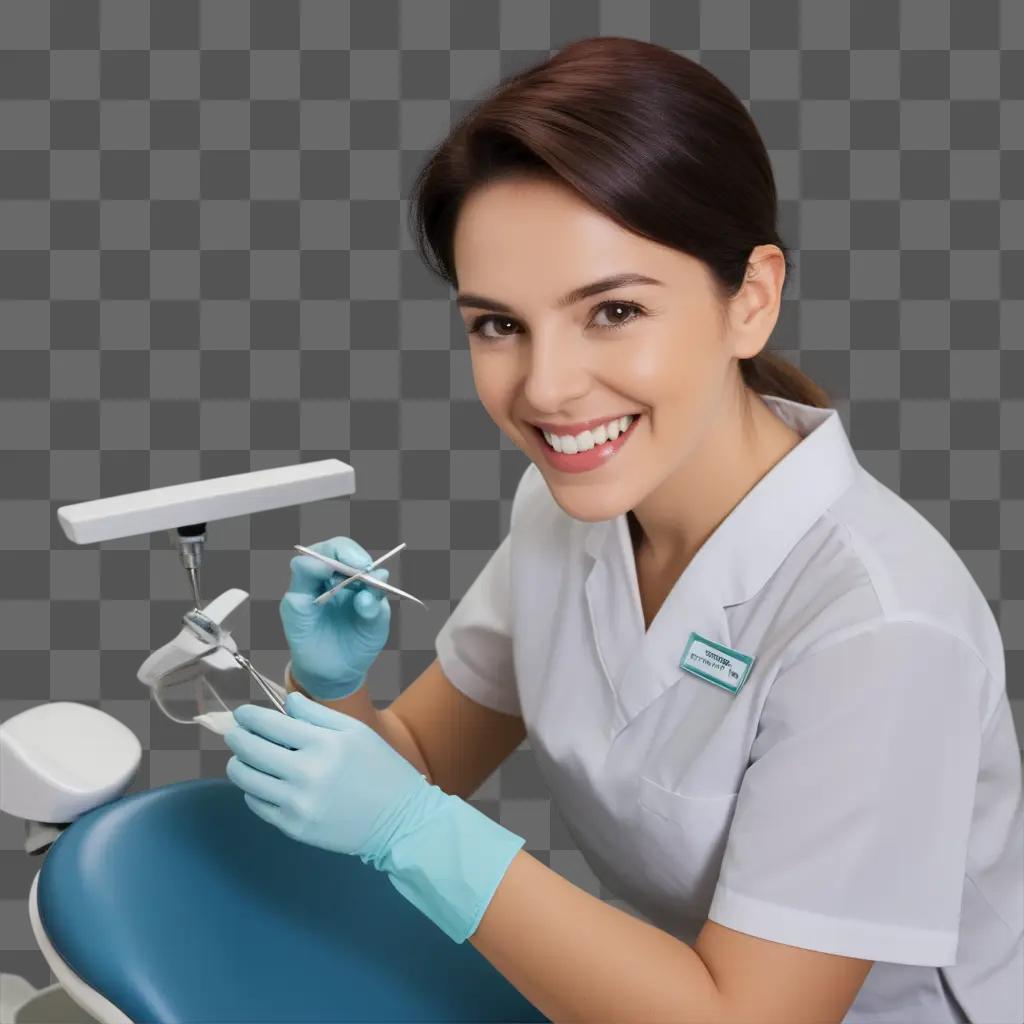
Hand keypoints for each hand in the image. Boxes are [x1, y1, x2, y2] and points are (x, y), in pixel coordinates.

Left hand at [224, 691, 427, 861]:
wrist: (400, 820)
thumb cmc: (380, 769)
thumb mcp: (356, 732)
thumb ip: (318, 713)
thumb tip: (287, 703)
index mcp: (323, 744)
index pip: (269, 724)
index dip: (249, 716)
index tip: (243, 713)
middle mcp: (306, 773)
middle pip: (250, 750)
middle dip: (237, 737)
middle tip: (235, 733)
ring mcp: (297, 804)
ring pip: (246, 779)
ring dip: (238, 764)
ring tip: (243, 758)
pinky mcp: (294, 828)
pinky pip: (257, 805)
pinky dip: (252, 791)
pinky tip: (262, 784)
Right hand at [279, 536, 390, 699]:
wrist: (339, 674)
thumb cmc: (357, 642)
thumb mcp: (375, 624)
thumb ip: (376, 602)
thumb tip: (381, 575)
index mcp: (348, 578)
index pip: (346, 552)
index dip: (356, 553)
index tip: (368, 566)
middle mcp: (325, 579)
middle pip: (326, 549)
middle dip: (342, 552)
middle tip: (359, 565)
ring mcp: (307, 590)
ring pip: (306, 560)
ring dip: (325, 560)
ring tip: (339, 572)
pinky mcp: (294, 605)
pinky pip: (296, 584)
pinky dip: (311, 573)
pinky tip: (324, 582)